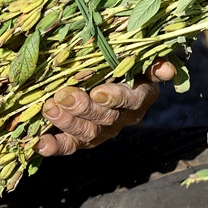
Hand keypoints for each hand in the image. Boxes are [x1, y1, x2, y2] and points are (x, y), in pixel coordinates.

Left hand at [35, 59, 175, 156]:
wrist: (109, 80)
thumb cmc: (123, 63)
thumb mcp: (140, 61)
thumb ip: (152, 64)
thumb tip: (167, 69)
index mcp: (139, 98)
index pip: (131, 101)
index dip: (115, 98)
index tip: (99, 91)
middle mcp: (122, 119)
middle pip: (105, 119)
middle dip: (83, 108)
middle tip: (63, 95)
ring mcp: (101, 132)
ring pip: (86, 133)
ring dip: (67, 122)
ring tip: (49, 108)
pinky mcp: (81, 140)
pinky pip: (68, 146)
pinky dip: (53, 146)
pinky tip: (39, 143)